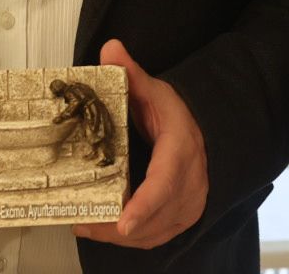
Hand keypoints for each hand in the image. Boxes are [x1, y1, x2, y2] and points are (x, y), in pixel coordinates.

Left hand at [75, 39, 207, 248]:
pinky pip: (156, 237)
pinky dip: (131, 240)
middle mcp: (190, 184)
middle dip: (116, 227)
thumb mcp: (155, 92)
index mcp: (181, 151)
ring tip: (87, 227)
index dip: (144, 206)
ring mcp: (189, 204)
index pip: (165, 183)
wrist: (204, 132)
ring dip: (119, 237)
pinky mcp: (183, 217)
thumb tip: (110, 49)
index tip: (123, 222)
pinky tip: (106, 232)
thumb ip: (131, 74)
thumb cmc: (177, 116)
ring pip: (154, 232)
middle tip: (83, 223)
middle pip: (154, 217)